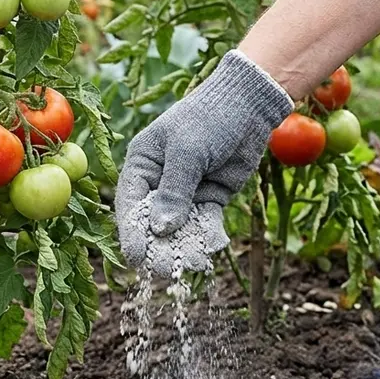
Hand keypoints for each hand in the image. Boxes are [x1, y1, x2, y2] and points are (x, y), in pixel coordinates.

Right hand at [115, 51, 292, 274]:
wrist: (249, 106)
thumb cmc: (209, 118)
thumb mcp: (187, 152)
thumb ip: (174, 191)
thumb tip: (160, 229)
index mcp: (142, 165)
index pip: (131, 205)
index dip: (132, 233)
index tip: (136, 259)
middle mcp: (159, 182)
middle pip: (154, 223)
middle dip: (160, 247)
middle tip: (166, 272)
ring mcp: (185, 193)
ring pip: (180, 228)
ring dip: (185, 247)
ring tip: (194, 264)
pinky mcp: (209, 199)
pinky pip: (204, 224)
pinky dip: (207, 237)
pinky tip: (213, 247)